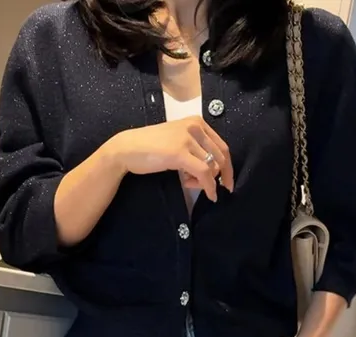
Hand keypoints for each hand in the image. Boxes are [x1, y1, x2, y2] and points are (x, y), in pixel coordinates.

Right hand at [108, 117, 234, 202]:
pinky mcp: (180, 153)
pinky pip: (204, 173)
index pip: (222, 145)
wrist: (128, 148)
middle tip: (214, 190)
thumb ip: (195, 149)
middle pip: (221, 156)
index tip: (227, 182)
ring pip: (212, 166)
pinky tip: (209, 195)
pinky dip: (209, 187)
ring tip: (189, 184)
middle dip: (220, 177)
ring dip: (205, 182)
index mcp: (196, 122)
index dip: (228, 167)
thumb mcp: (177, 141)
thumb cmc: (149, 147)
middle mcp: (195, 126)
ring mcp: (187, 139)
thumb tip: (211, 170)